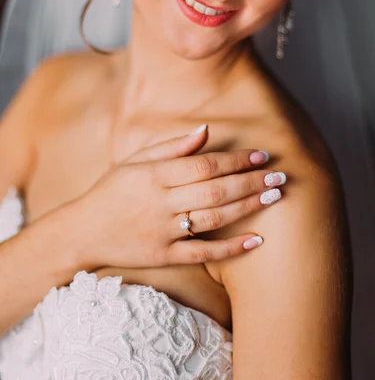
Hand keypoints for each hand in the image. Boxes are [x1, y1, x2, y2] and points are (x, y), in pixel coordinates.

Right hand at [74, 125, 285, 268]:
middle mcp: (160, 202)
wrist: (83, 231)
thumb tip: (205, 130)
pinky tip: (256, 241)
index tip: (261, 156)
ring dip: (247, 207)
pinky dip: (230, 249)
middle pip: (214, 190)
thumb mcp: (134, 160)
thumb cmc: (112, 190)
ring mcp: (163, 231)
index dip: (235, 160)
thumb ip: (171, 146)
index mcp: (154, 174)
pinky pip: (202, 255)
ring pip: (213, 219)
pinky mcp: (163, 256)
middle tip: (279, 175)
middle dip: (250, 181)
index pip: (204, 165)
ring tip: (274, 196)